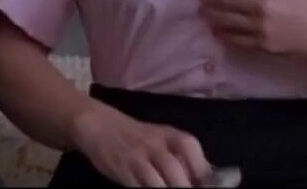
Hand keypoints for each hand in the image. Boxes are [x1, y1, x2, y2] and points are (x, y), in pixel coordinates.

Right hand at [69, 100, 210, 187]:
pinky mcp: (122, 170)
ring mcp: (137, 157)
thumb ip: (182, 158)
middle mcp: (155, 144)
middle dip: (185, 187)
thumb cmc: (137, 137)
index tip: (208, 187)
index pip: (192, 151)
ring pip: (157, 182)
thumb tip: (207, 181)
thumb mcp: (161, 139)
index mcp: (171, 135)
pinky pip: (137, 186)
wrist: (99, 125)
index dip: (204, 174)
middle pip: (175, 171)